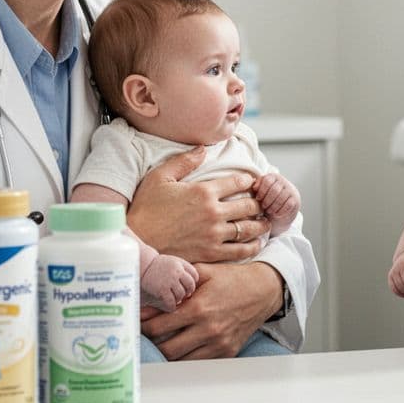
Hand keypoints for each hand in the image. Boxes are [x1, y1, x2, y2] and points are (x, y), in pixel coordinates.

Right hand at [128, 147, 266, 262]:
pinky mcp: (211, 253)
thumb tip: (202, 149)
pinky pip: (240, 250)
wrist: (137, 241)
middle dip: (259, 202)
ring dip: (261, 224)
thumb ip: (183, 161)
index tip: (252, 182)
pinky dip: (252, 246)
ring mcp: (214, 235)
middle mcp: (213, 212)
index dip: (249, 181)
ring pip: (248, 228)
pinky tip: (256, 243)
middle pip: (248, 206)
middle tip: (263, 202)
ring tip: (266, 222)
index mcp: (203, 191)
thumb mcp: (160, 177)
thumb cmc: (145, 209)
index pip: (237, 183)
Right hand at [140, 254, 199, 311]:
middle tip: (183, 295)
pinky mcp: (161, 289)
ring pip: (181, 294)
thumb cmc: (158, 265)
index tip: (187, 287)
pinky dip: (172, 306)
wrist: (142, 265)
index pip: (194, 275)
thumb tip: (191, 288)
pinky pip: (171, 302)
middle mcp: (176, 272)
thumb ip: (183, 269)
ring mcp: (169, 281)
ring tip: (175, 299)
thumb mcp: (172, 261)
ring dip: (179, 299)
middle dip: (188, 291)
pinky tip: (170, 306)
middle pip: (190, 285)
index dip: (192, 282)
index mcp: (180, 264)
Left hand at [140, 262, 283, 359]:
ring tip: (160, 342)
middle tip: (145, 335)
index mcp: (199, 308)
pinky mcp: (227, 352)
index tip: (138, 322)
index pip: (159, 326)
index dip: (143, 326)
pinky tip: (181, 347)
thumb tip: (151, 300)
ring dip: (167, 352)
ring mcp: (218, 343)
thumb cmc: (232, 279)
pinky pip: (198, 363)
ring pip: (180, 360)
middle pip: (166, 348)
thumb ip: (177, 284)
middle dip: (151, 343)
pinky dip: (186, 357)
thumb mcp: (204, 272)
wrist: (263, 290)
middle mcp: (208, 329)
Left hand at [254, 172, 299, 234]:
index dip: (262, 190)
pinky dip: (281, 210)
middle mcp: (283, 181)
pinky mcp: (296, 200)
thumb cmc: (266, 200)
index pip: (267, 180)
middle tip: (263, 207)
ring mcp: (291, 190)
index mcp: (273, 177)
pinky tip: (276, 214)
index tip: (258, 198)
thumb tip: (254, 186)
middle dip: (267, 200)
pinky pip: (288, 204)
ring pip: (282, 197)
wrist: (279, 212)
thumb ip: (256, 187)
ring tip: (269, 211)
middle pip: (275, 189)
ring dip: (273, 206)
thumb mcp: (259, 193)